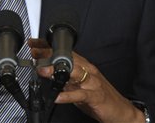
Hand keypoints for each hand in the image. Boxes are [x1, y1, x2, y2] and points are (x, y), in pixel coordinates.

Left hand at [28, 40, 144, 122]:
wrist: (121, 110)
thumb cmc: (98, 96)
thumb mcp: (78, 83)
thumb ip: (63, 76)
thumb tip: (45, 71)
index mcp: (82, 65)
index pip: (63, 51)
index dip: (47, 46)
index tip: (33, 43)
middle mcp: (87, 70)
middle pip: (66, 58)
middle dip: (49, 55)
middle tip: (34, 53)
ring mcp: (91, 82)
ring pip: (73, 72)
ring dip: (56, 70)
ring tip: (43, 71)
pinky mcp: (95, 96)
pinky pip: (80, 94)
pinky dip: (68, 95)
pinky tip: (58, 97)